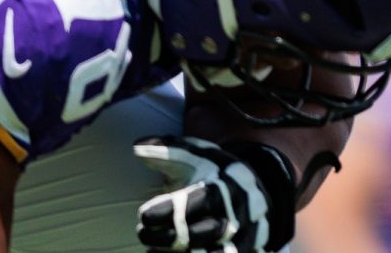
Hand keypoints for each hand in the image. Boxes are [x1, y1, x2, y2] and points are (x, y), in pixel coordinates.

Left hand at [134, 135, 296, 252]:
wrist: (253, 190)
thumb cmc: (215, 173)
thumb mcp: (197, 156)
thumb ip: (168, 151)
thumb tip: (138, 147)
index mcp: (229, 183)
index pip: (200, 201)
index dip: (168, 211)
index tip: (144, 213)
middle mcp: (241, 211)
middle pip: (204, 233)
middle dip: (167, 237)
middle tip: (143, 232)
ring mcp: (245, 236)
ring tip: (153, 249)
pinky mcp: (247, 250)